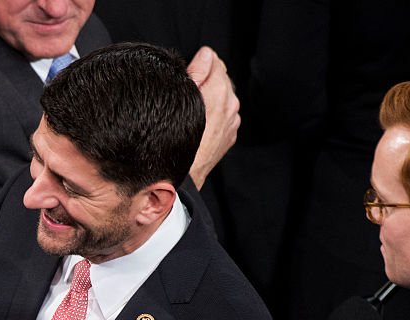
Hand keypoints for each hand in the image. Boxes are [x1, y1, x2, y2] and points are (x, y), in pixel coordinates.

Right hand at [186, 46, 240, 188]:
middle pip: (222, 77)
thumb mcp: (180, 97)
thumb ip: (196, 71)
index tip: (189, 70)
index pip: (215, 61)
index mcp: (219, 92)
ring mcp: (232, 121)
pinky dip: (215, 112)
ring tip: (193, 106)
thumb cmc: (176, 137)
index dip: (201, 62)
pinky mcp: (230, 134)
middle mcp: (230, 105)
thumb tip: (206, 54)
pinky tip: (200, 120)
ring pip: (224, 96)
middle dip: (208, 78)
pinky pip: (224, 114)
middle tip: (188, 89)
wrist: (184, 174)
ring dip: (211, 96)